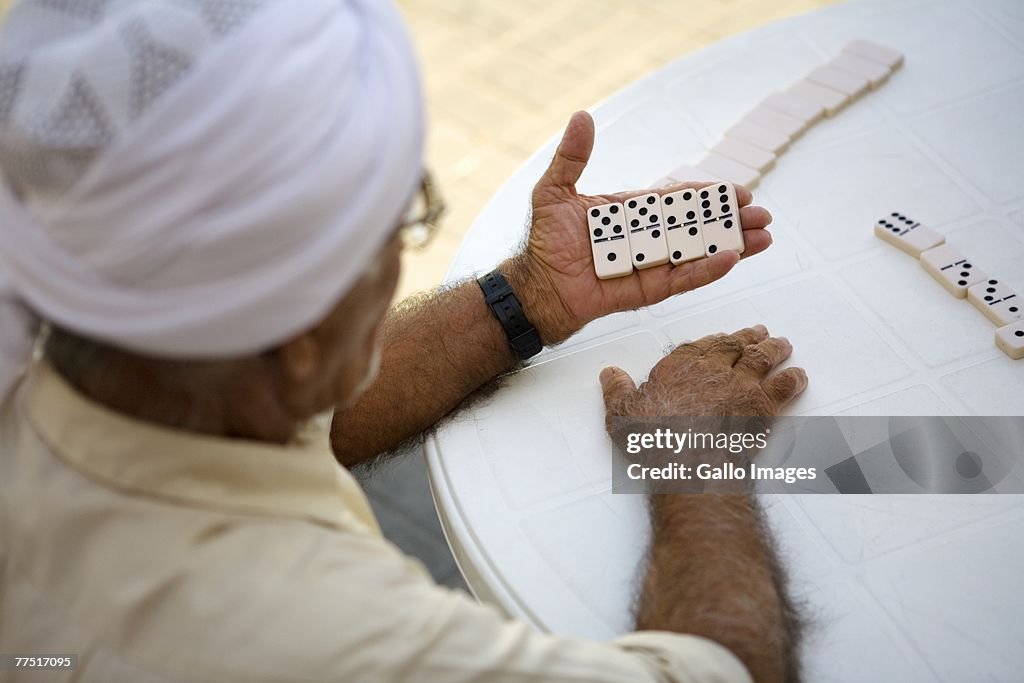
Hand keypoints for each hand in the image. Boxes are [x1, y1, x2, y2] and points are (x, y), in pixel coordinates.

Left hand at [503, 111, 773, 344]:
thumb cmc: (544, 242)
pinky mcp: (649, 292)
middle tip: (762, 214)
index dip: (707, 197)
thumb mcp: (555, 191)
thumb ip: (572, 157)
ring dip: (732, 246)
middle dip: (731, 221)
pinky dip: (706, 271)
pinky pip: (682, 280)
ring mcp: (651, 266)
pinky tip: (731, 260)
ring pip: (698, 254)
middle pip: (697, 228)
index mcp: (632, 214)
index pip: (677, 202)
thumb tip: (582, 116)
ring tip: (764, 237)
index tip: (737, 191)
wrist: (536, 285)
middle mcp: (647, 240)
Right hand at [600, 326, 806, 425]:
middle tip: (759, 331)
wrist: (689, 462)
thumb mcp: (622, 413)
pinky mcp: (762, 406)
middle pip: (736, 344)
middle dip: (748, 337)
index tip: (721, 338)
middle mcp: (714, 367)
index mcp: (680, 364)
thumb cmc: (655, 440)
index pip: (701, 344)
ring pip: (762, 358)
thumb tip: (610, 374)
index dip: (714, 340)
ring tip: (782, 344)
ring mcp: (741, 384)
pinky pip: (784, 386)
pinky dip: (794, 379)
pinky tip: (799, 376)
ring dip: (774, 349)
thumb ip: (617, 390)